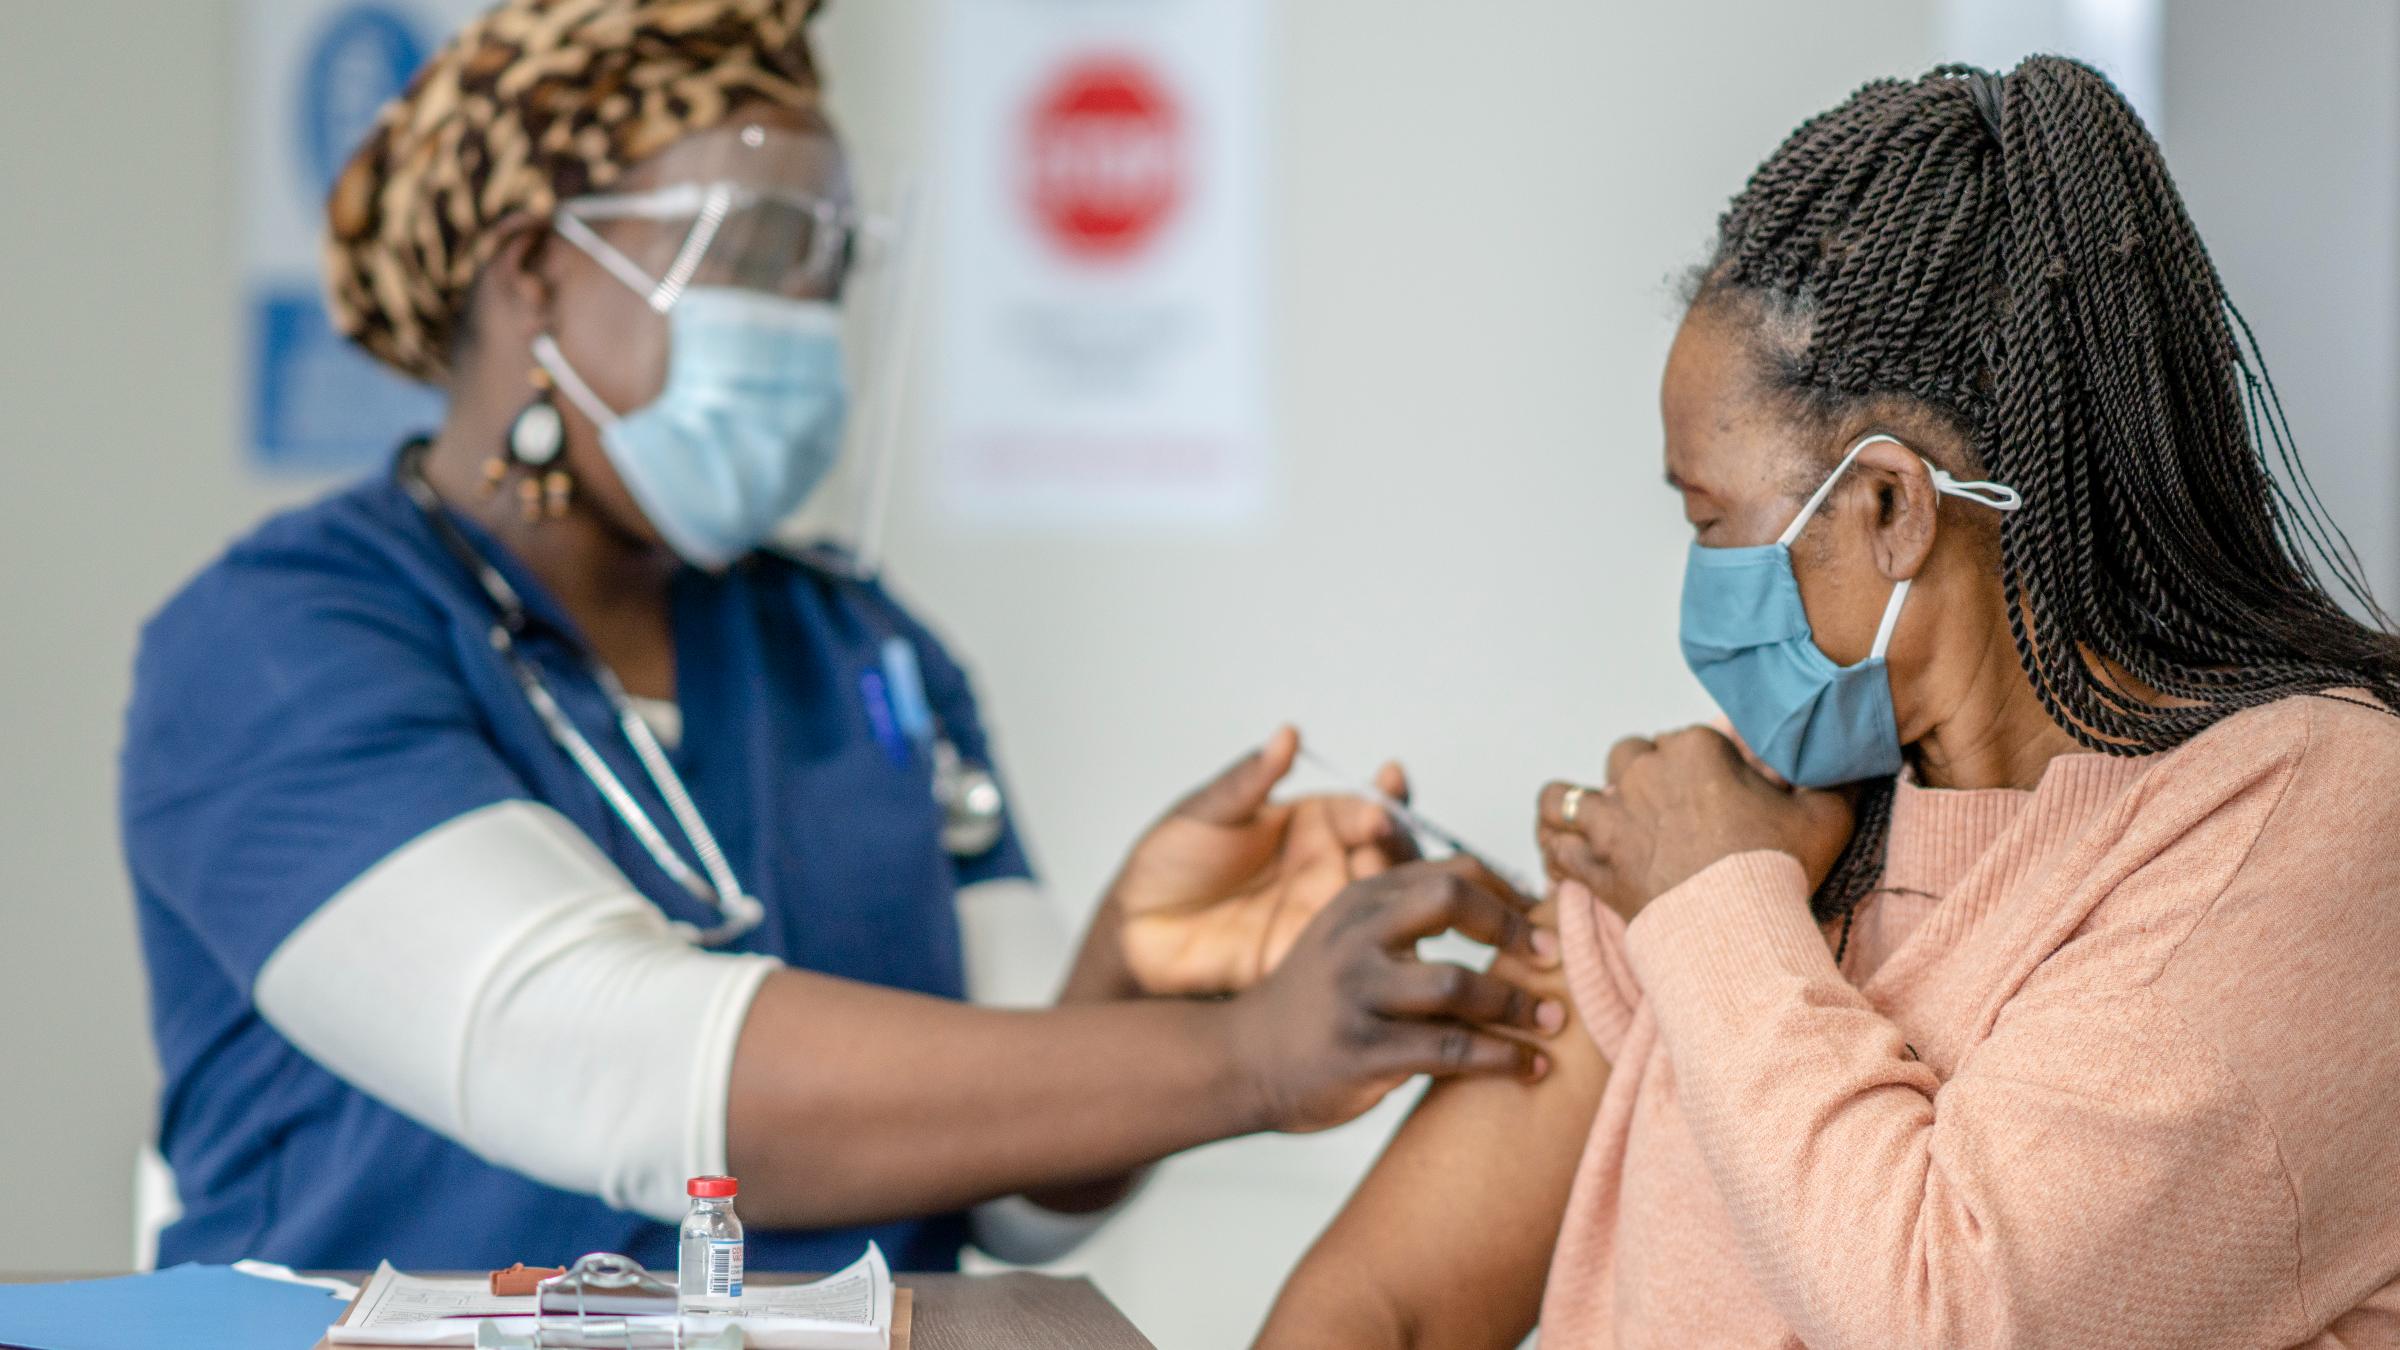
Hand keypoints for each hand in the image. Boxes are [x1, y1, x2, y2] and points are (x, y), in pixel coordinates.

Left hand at [1113, 727, 1415, 995]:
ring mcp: (1324, 917)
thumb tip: (1288, 734)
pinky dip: (1380, 952)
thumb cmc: (1167, 862)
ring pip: (1386, 910)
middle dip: (1400, 850)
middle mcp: (1328, 868)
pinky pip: (1357, 959)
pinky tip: (1379, 943)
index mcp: (1311, 824)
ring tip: (1380, 886)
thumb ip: (1249, 781)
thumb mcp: (1205, 813)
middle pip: (1391, 860)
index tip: (1381, 807)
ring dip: (1399, 898)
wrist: (1134, 931)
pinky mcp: (1311, 962)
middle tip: (1388, 846)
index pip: (1365, 811)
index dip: (1382, 806)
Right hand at [1223, 858, 1565, 1133]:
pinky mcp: (1361, 1050)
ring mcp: (1356, 993)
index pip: (1453, 870)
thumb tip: (1499, 888)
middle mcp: (1357, 935)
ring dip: (1516, 1003)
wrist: (1245, 1059)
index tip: (1544, 925)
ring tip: (1553, 1019)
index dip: (1510, 893)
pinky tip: (1529, 1066)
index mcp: (1363, 899)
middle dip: (1512, 928)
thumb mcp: (1350, 932)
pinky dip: (1500, 1057)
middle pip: (1451, 899)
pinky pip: (1447, 1049)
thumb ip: (1408, 905)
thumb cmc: (1321, 997)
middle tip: (1554, 959)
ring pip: (1456, 982)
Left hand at [1536, 726, 1853, 922]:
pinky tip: (1562, 855)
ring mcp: (1610, 820)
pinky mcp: (1592, 864)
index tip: (1716, 793)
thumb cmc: (1782, 868)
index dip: (1698, 765)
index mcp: (1693, 749)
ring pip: (1568, 796)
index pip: (1683, 740)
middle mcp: (1642, 774)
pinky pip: (1553, 846)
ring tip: (1591, 822)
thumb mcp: (1826, 813)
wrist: (1740, 927)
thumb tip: (1842, 756)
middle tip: (1664, 811)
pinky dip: (1554, 849)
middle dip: (1640, 778)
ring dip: (1576, 806)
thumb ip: (1829, 777)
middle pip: (1627, 758)